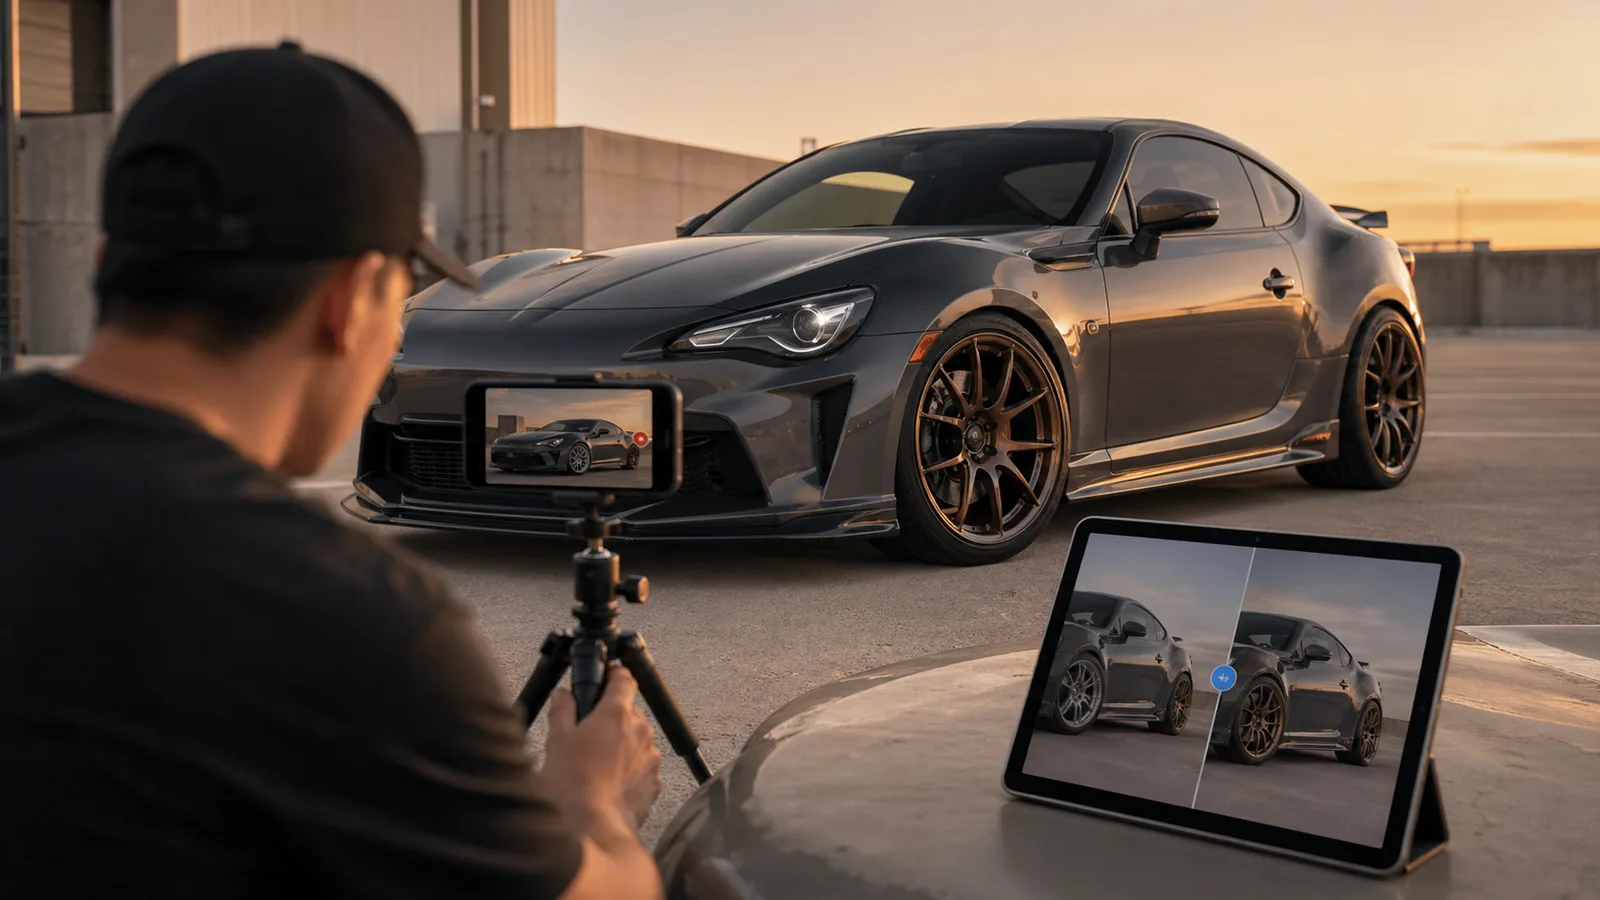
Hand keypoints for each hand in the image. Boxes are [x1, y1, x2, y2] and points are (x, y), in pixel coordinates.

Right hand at [543, 665, 662, 833]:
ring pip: (638, 740)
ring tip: (596, 766)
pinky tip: (608, 783)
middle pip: (630, 712)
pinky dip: (630, 769)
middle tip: (589, 735)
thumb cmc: (571, 784)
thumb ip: (563, 711)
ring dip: (622, 745)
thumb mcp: (557, 740)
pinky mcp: (655, 781)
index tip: (607, 678)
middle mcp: (640, 730)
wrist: (592, 828)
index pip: (624, 679)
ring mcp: (651, 756)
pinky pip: (643, 766)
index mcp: (616, 713)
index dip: (614, 676)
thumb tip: (563, 695)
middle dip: (612, 718)